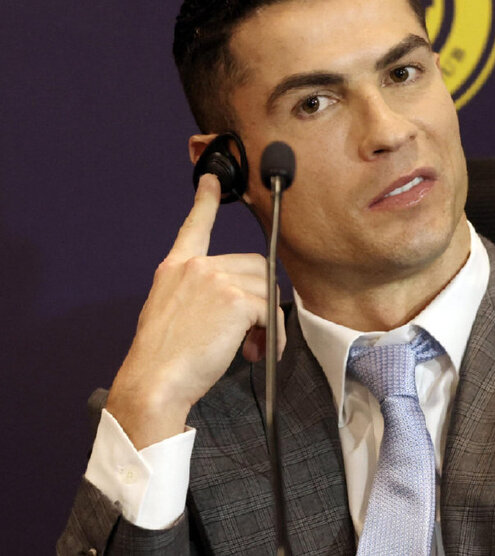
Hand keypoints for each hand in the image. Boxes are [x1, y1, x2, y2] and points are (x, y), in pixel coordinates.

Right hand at [106, 174, 280, 448]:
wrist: (153, 383)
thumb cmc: (162, 359)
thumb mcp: (170, 313)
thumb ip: (200, 297)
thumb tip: (244, 305)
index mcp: (176, 268)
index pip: (194, 225)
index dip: (206, 200)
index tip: (212, 179)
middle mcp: (196, 267)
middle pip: (255, 267)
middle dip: (260, 299)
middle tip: (252, 334)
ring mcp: (216, 280)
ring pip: (267, 289)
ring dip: (268, 321)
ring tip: (252, 347)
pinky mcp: (236, 300)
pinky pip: (271, 313)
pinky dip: (273, 336)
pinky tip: (260, 353)